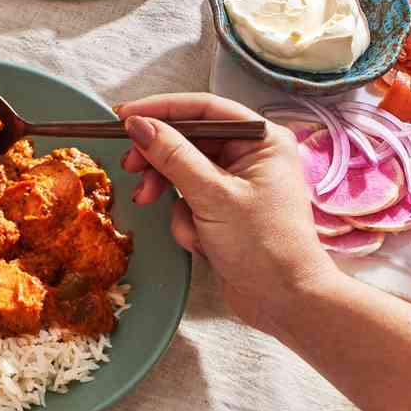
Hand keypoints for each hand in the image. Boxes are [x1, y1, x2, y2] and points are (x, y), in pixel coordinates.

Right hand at [117, 93, 341, 335]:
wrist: (285, 302)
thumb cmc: (264, 246)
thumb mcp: (213, 196)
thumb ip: (173, 156)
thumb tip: (139, 125)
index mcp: (262, 140)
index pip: (204, 109)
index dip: (161, 109)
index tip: (125, 115)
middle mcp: (252, 155)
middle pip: (189, 139)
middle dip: (159, 158)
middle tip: (130, 166)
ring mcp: (237, 184)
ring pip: (183, 171)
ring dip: (168, 192)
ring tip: (151, 204)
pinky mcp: (224, 210)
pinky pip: (188, 200)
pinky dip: (185, 219)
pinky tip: (199, 240)